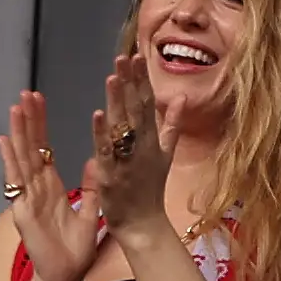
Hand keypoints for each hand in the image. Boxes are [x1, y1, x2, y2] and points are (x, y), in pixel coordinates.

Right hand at [0, 90, 99, 280]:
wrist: (66, 276)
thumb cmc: (75, 248)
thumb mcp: (91, 210)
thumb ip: (91, 187)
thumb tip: (95, 162)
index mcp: (50, 187)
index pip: (43, 149)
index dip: (40, 126)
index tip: (38, 101)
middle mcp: (36, 188)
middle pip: (30, 148)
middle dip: (28, 121)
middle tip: (25, 94)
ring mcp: (27, 198)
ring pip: (22, 159)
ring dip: (19, 133)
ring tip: (16, 108)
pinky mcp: (23, 211)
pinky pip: (17, 183)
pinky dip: (11, 162)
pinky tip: (5, 142)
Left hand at [92, 54, 179, 235]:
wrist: (144, 224)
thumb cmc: (151, 188)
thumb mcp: (166, 153)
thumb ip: (173, 124)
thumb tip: (182, 97)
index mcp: (153, 139)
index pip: (148, 103)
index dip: (142, 79)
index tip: (136, 56)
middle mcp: (142, 146)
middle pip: (136, 110)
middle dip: (130, 82)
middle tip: (123, 57)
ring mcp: (128, 160)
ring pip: (122, 127)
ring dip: (117, 101)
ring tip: (113, 76)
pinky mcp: (112, 174)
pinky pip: (107, 152)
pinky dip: (102, 134)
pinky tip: (98, 115)